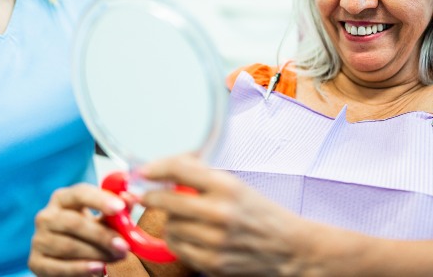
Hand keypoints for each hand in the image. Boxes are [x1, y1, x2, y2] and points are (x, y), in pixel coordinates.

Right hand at [29, 183, 130, 275]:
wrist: (70, 259)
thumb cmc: (90, 233)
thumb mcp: (104, 218)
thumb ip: (118, 209)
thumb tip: (131, 198)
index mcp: (62, 198)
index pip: (80, 193)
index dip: (100, 200)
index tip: (120, 208)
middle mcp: (46, 216)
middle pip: (74, 223)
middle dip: (102, 235)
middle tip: (124, 246)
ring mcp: (38, 239)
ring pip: (68, 246)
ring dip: (96, 254)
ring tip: (117, 258)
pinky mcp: (36, 262)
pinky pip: (59, 267)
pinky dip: (81, 269)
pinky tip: (99, 269)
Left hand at [139, 155, 309, 275]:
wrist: (289, 247)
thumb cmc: (260, 213)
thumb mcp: (236, 185)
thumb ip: (202, 178)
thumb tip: (164, 170)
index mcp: (227, 186)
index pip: (180, 169)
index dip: (155, 168)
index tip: (143, 171)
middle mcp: (220, 212)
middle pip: (167, 200)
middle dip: (150, 196)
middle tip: (142, 195)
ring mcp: (215, 241)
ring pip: (170, 227)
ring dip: (170, 222)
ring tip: (184, 219)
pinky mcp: (212, 263)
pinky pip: (178, 249)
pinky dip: (178, 241)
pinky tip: (190, 236)